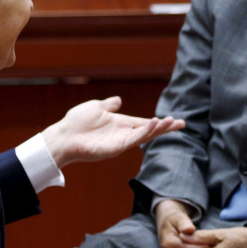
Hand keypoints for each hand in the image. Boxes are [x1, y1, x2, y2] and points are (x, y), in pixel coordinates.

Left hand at [42, 96, 184, 167]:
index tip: (176, 121)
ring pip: (145, 135)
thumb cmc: (76, 122)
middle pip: (149, 130)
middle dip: (165, 128)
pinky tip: (154, 123)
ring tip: (171, 122)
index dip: (159, 122)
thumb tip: (118, 100)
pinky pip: (134, 139)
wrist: (64, 135)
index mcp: (120, 124)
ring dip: (158, 129)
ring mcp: (121, 142)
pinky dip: (145, 131)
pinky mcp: (116, 147)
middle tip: (182, 124)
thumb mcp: (96, 107)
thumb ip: (109, 105)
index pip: (144, 123)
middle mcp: (123, 134)